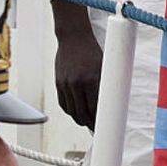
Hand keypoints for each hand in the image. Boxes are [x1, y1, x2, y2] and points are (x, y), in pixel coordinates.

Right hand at [51, 0, 101, 128]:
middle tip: (96, 128)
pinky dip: (70, 111)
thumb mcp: (103, 66)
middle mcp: (77, 83)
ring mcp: (65, 84)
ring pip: (72, 111)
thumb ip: (104, 85)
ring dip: (79, 119)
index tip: (104, 127)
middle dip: (90, 123)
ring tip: (87, 121)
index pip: (95, 108)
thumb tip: (108, 104)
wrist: (73, 37)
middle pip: (82, 113)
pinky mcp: (58, 83)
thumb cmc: (92, 51)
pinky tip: (76, 112)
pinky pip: (63, 104)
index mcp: (91, 79)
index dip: (99, 120)